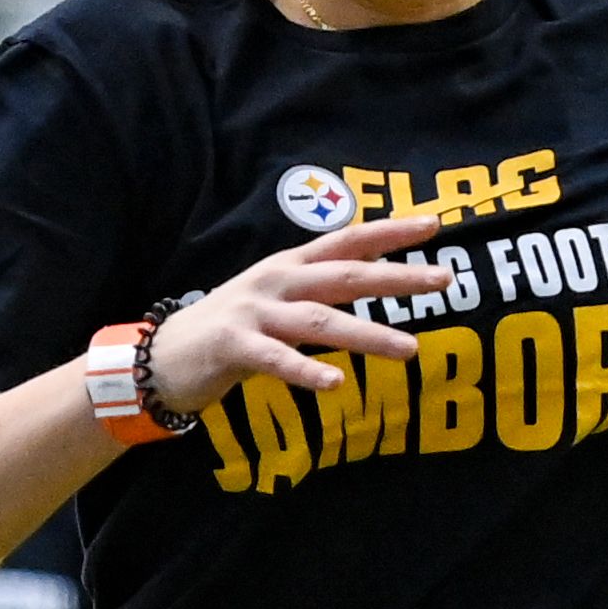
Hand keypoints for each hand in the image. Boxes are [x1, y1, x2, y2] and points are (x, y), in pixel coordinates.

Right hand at [144, 208, 462, 411]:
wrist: (163, 355)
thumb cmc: (232, 329)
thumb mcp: (277, 298)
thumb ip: (319, 290)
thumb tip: (374, 280)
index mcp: (290, 265)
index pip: (347, 240)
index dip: (390, 232)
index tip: (435, 226)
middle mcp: (276, 281)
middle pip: (345, 274)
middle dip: (397, 277)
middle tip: (444, 280)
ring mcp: (254, 312)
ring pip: (319, 319)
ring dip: (368, 334)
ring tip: (410, 350)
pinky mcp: (233, 346)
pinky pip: (276, 360)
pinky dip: (305, 370)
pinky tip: (335, 383)